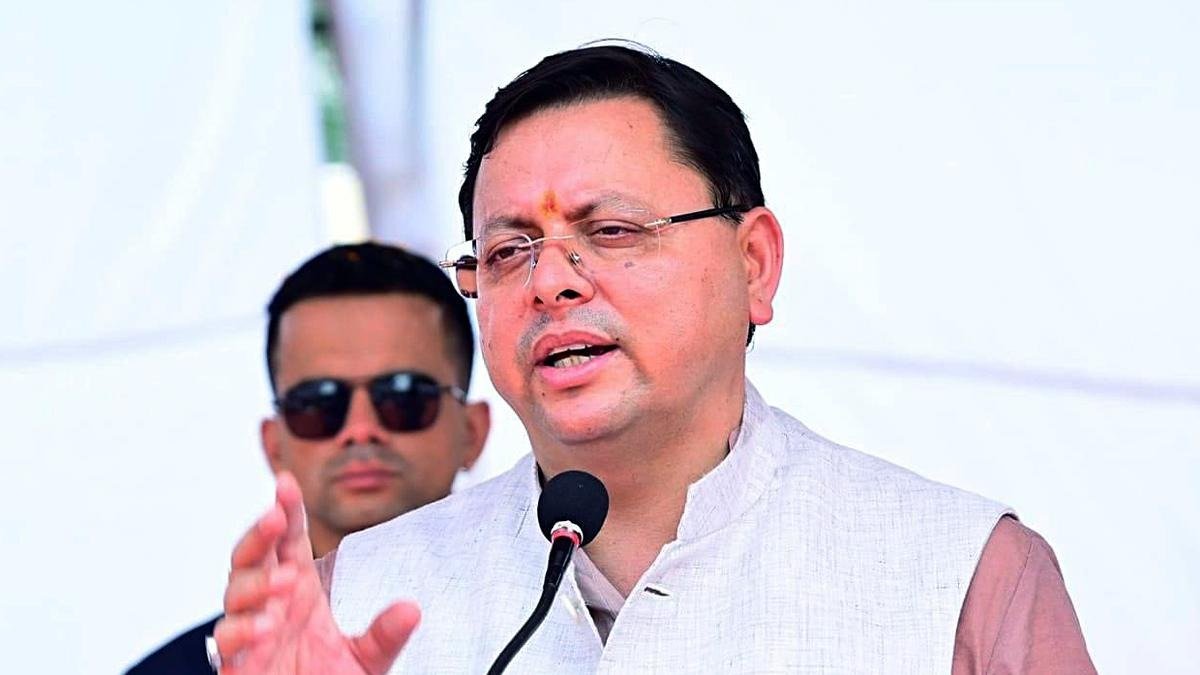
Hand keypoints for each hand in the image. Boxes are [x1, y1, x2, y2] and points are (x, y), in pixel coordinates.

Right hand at [212, 472, 419, 673]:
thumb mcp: (367, 660)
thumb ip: (384, 634)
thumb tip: (412, 609)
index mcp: (300, 590)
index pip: (288, 540)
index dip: (285, 510)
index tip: (286, 482)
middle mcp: (270, 604)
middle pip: (253, 556)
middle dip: (260, 533)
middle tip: (275, 517)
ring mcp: (251, 631)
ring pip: (236, 591)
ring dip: (257, 582)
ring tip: (284, 582)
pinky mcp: (238, 664)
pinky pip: (228, 640)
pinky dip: (244, 629)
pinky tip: (266, 625)